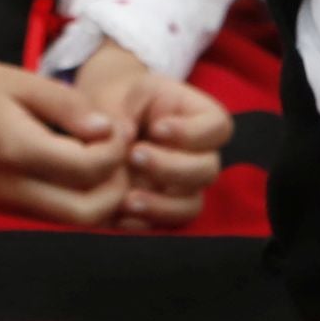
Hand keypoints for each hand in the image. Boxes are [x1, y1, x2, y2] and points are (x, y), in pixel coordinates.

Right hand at [0, 39, 128, 225]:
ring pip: (72, 226)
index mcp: (16, 149)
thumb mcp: (24, 81)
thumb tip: (111, 132)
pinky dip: (79, 206)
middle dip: (117, 188)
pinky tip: (84, 177)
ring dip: (101, 202)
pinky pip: (53, 221)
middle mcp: (10, 188)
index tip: (119, 127)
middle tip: (122, 155)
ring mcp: (4, 205)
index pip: (87, 168)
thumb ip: (70, 107)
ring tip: (106, 165)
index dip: (116, 150)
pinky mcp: (2, 210)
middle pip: (87, 214)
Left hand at [70, 42, 234, 229]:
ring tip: (127, 198)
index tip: (157, 127)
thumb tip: (125, 136)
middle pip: (207, 170)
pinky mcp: (163, 210)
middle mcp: (199, 157)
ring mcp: (183, 187)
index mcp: (200, 120)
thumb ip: (126, 111)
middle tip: (134, 155)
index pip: (217, 128)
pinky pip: (167, 226)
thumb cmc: (121, 101)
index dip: (192, 132)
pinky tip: (120, 214)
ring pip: (191, 205)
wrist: (101, 126)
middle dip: (171, 167)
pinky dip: (145, 223)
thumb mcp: (123, 94)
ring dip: (162, 204)